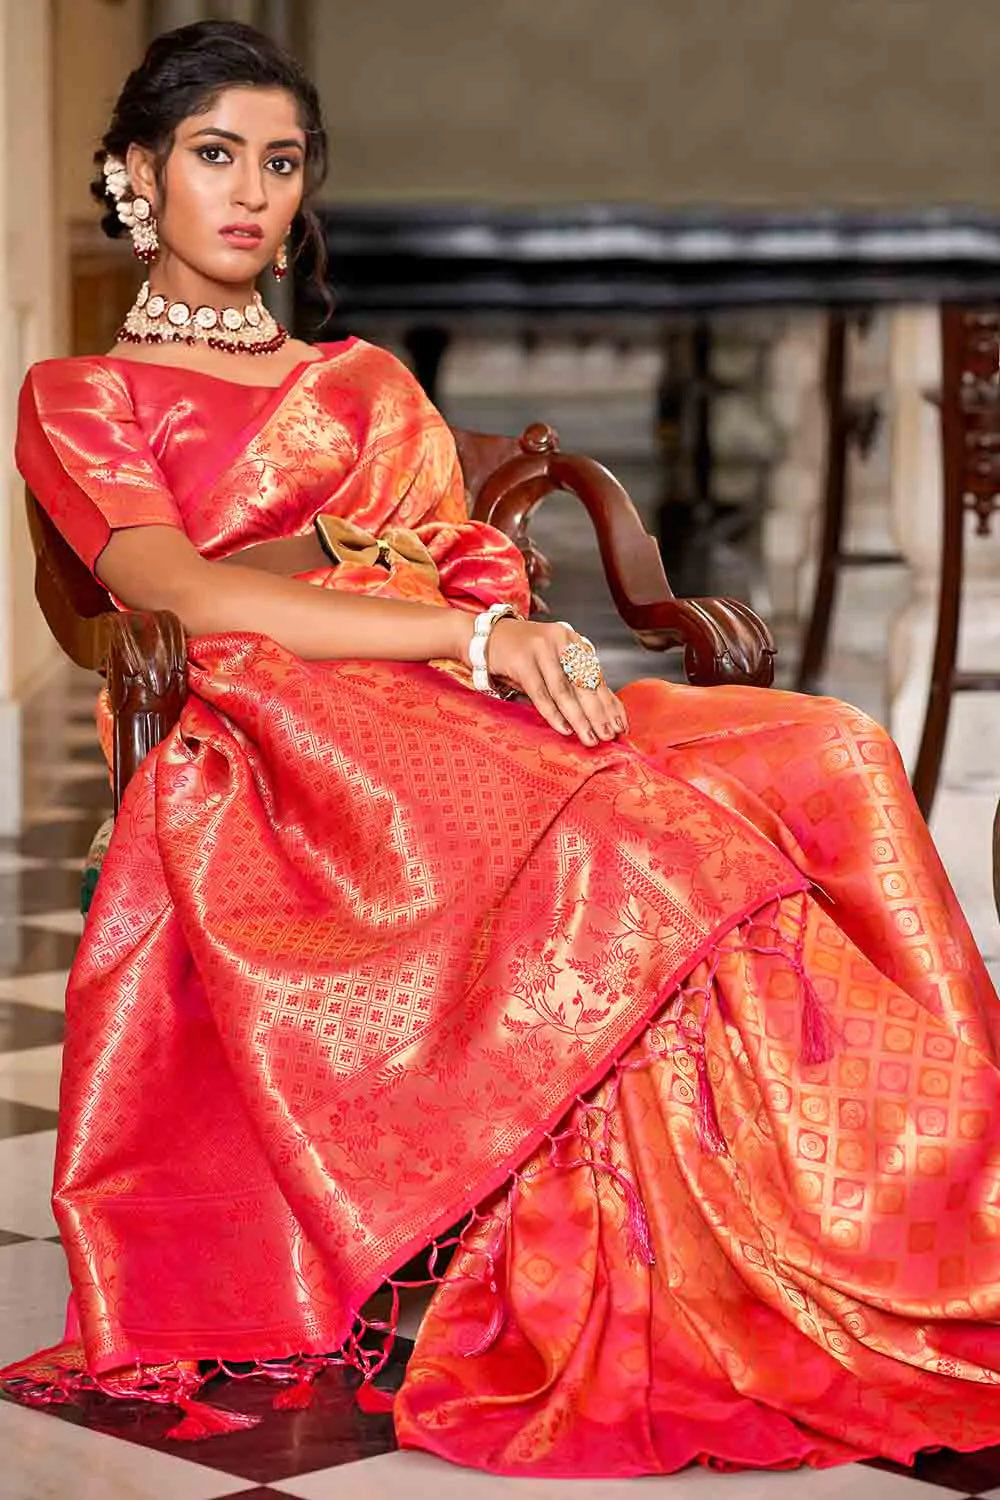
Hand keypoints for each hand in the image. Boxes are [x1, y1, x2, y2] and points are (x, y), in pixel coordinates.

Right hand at [486, 618, 628, 745]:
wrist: (489, 637)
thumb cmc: (526, 655)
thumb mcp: (555, 664)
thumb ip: (576, 683)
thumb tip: (606, 714)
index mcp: (574, 641)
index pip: (597, 677)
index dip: (610, 703)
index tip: (620, 726)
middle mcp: (562, 641)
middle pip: (584, 683)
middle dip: (598, 713)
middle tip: (608, 736)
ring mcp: (541, 649)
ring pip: (564, 691)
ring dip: (579, 718)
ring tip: (589, 738)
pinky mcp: (521, 661)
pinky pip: (541, 693)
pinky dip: (553, 714)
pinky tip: (564, 728)